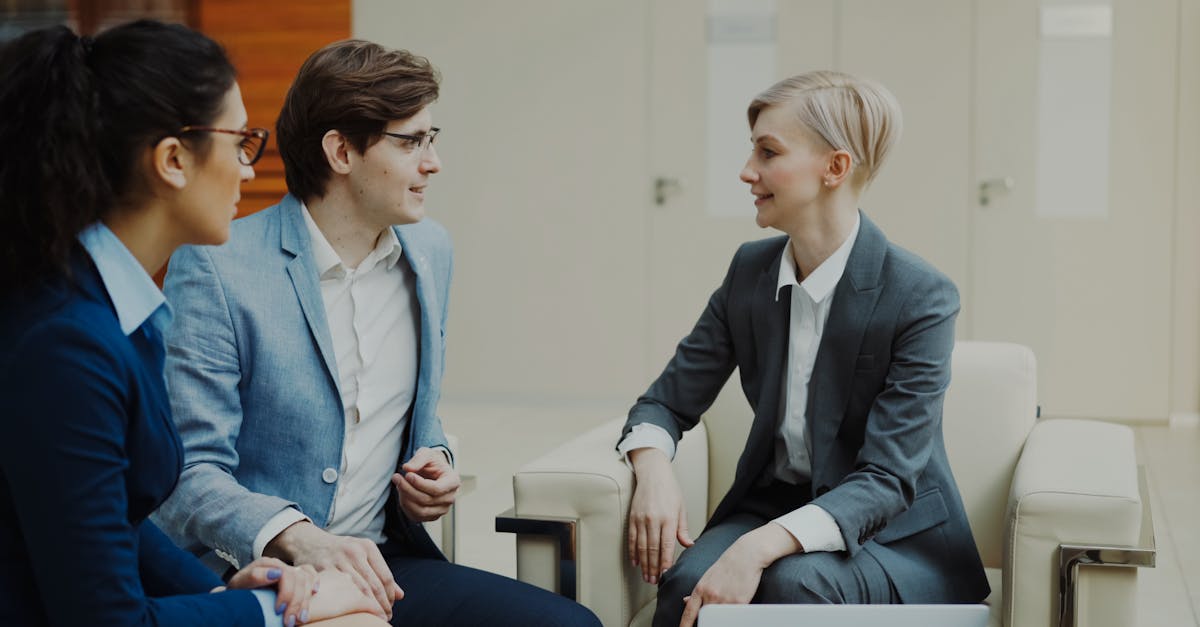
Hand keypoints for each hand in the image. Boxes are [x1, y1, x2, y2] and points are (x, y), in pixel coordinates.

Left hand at [222, 557, 318, 626]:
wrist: (238, 594)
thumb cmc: (239, 591)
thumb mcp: (239, 584)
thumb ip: (254, 576)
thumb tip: (276, 573)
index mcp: (267, 564)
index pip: (286, 574)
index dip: (286, 593)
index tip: (278, 611)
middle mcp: (280, 565)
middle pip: (299, 579)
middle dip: (295, 603)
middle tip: (288, 622)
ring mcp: (288, 570)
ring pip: (306, 580)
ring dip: (305, 601)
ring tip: (300, 619)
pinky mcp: (295, 576)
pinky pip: (310, 574)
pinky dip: (314, 582)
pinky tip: (314, 593)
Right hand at [264, 521, 400, 620]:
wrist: (308, 542)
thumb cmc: (340, 551)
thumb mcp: (362, 553)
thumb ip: (381, 572)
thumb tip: (400, 595)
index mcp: (367, 547)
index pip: (385, 576)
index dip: (390, 596)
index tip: (391, 607)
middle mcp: (354, 552)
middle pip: (373, 585)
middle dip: (382, 605)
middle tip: (385, 617)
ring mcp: (337, 561)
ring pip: (358, 590)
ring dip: (368, 607)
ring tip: (374, 617)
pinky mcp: (322, 570)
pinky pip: (339, 591)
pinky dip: (349, 604)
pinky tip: (353, 612)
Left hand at [392, 447, 460, 521]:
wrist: (433, 472)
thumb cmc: (432, 463)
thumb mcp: (427, 454)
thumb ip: (418, 459)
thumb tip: (407, 468)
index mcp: (453, 482)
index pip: (437, 489)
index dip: (419, 484)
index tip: (407, 475)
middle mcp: (450, 498)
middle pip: (426, 500)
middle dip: (408, 489)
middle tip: (396, 477)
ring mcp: (441, 510)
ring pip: (419, 510)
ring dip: (405, 498)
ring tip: (398, 484)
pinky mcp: (431, 516)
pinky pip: (415, 516)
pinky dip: (405, 505)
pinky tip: (402, 493)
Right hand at [628, 447, 692, 583]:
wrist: (653, 474)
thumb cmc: (670, 490)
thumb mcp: (681, 508)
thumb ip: (682, 529)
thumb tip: (688, 545)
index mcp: (668, 518)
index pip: (667, 546)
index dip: (665, 562)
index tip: (665, 574)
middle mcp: (654, 520)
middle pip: (653, 550)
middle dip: (653, 568)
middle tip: (653, 581)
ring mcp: (641, 519)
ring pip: (642, 547)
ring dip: (643, 563)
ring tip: (646, 576)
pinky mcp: (632, 517)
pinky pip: (632, 538)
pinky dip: (633, 552)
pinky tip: (635, 562)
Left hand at [678, 524, 802, 626]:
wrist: (747, 554)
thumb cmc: (728, 564)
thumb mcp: (708, 576)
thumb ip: (699, 591)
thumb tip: (686, 601)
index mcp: (701, 589)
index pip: (689, 612)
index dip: (684, 625)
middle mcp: (711, 595)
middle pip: (705, 618)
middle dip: (706, 622)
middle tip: (709, 620)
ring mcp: (725, 600)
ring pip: (719, 619)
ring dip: (720, 619)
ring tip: (724, 613)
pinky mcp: (740, 602)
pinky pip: (734, 616)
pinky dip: (733, 616)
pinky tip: (735, 611)